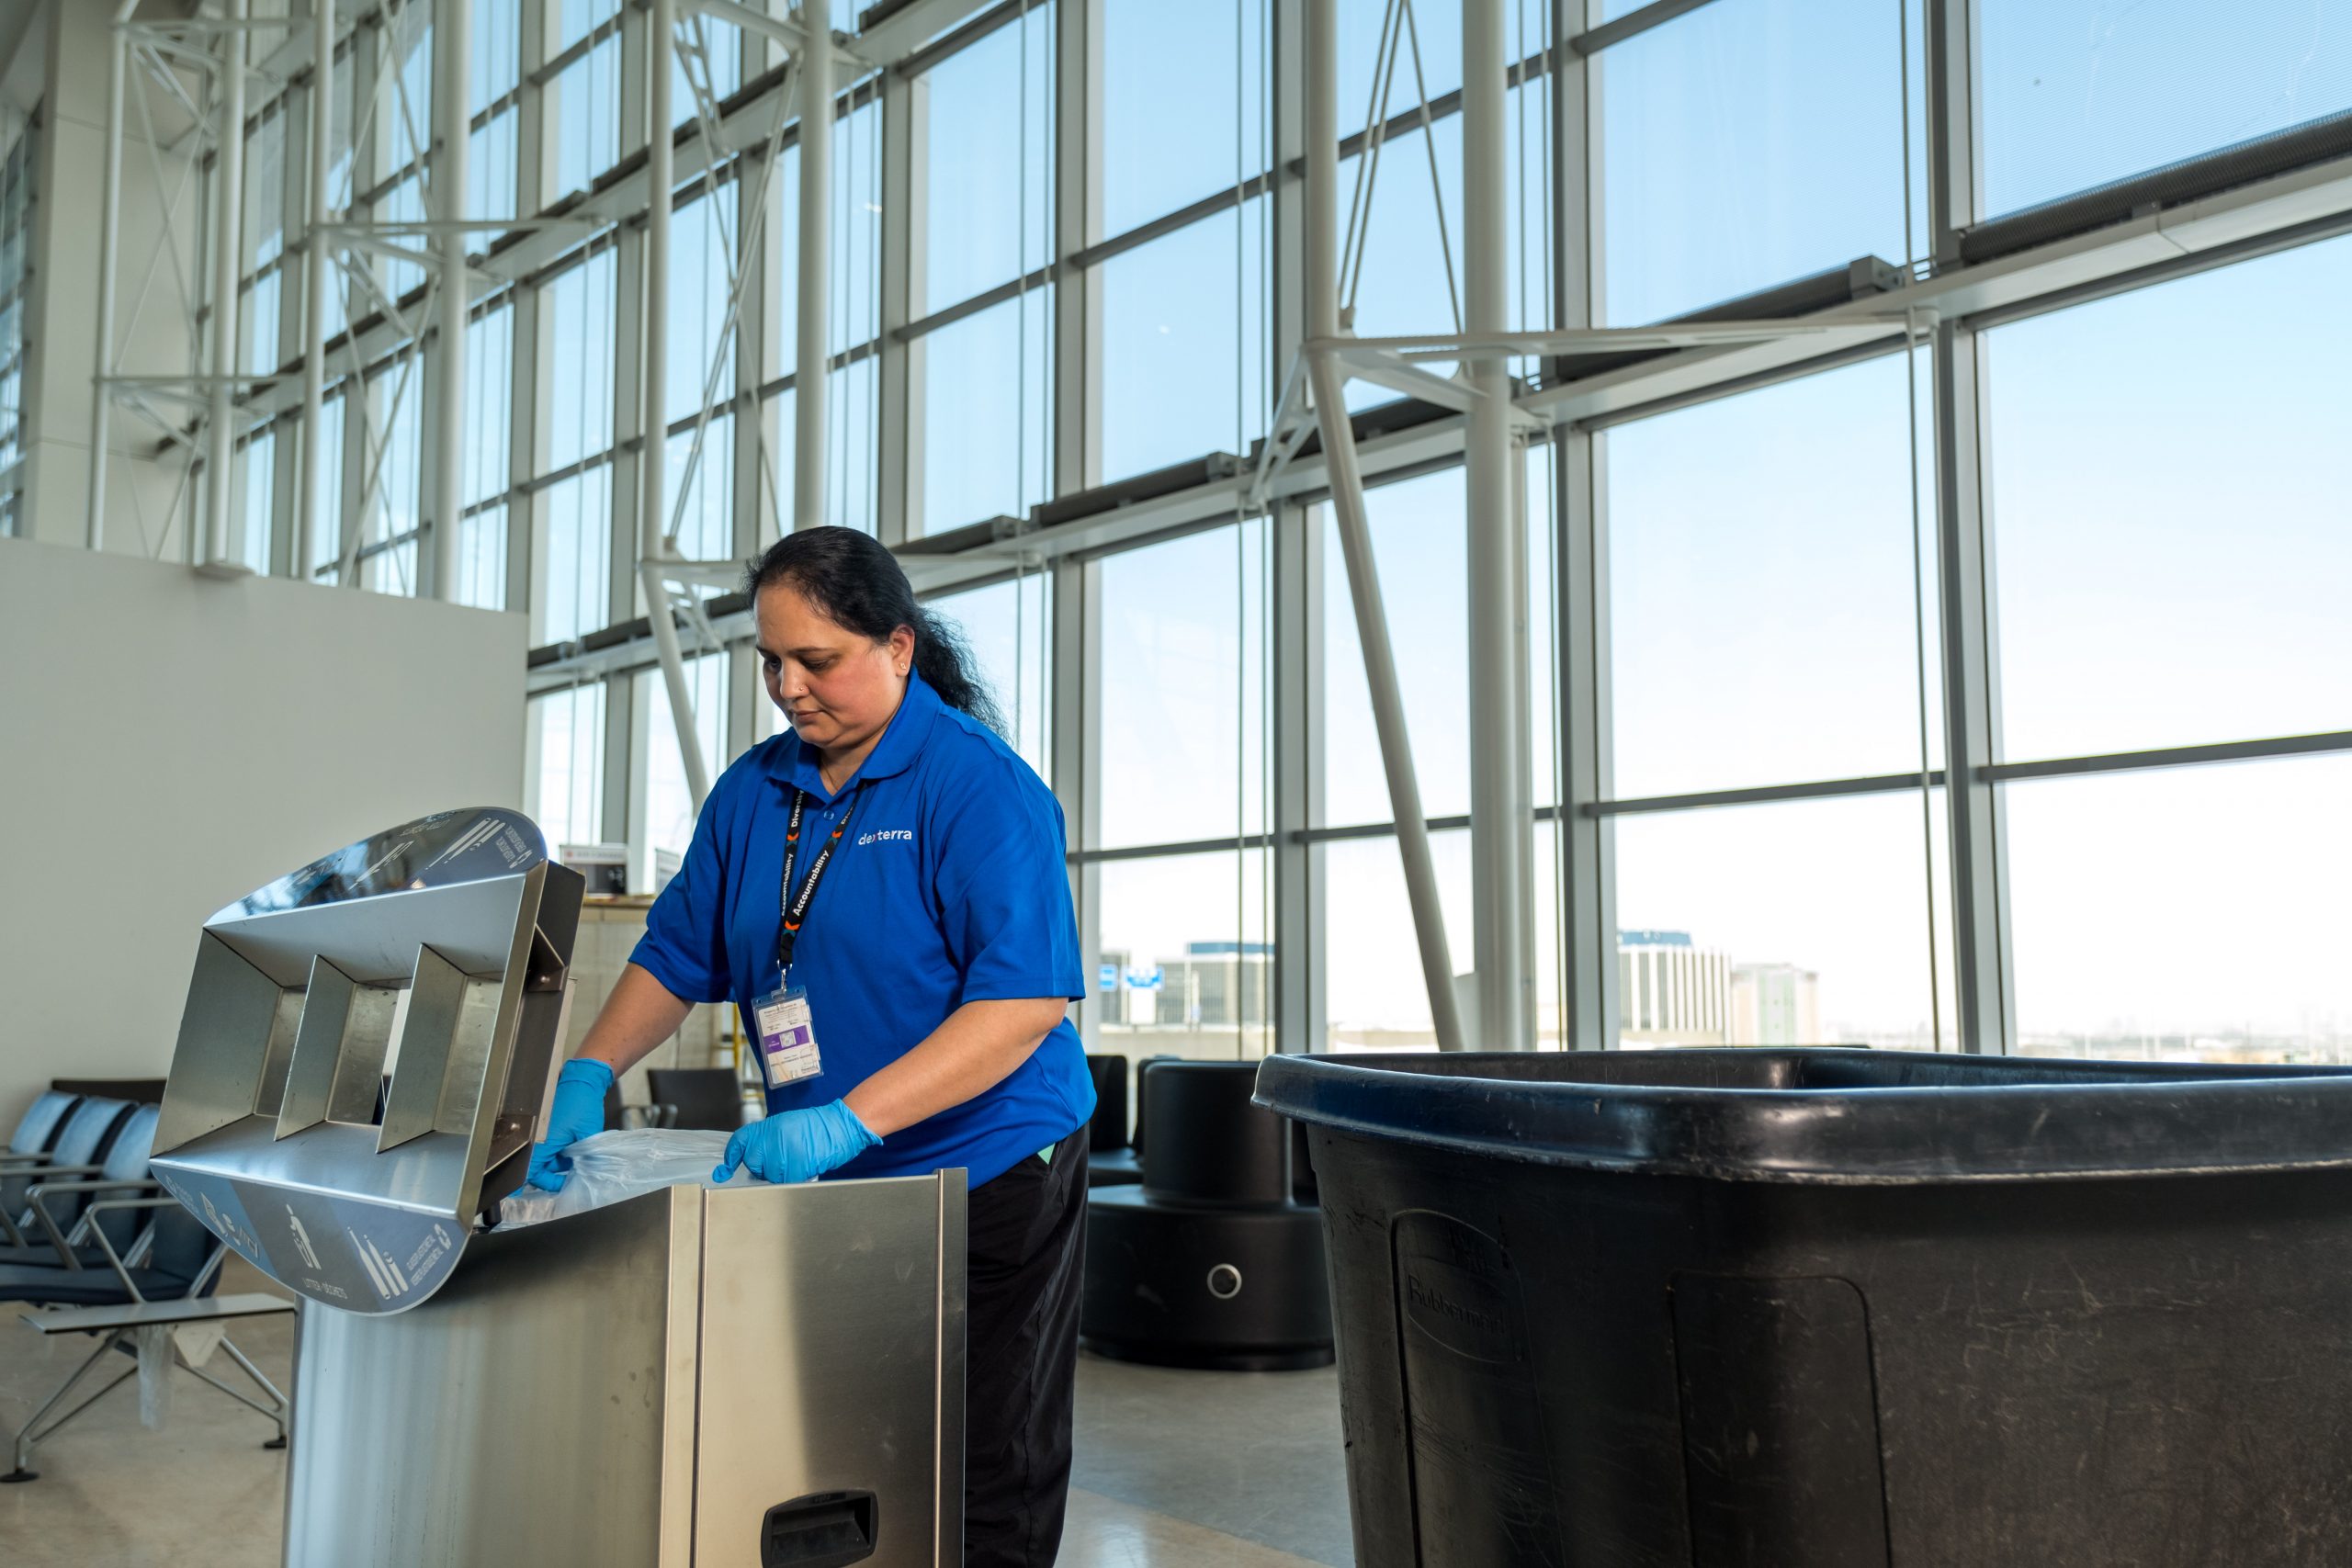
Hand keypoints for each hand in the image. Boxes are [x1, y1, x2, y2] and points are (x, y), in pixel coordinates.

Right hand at [523, 1059, 614, 1191]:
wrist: (582, 1080)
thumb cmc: (582, 1103)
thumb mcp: (588, 1135)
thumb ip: (585, 1156)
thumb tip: (586, 1171)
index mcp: (541, 1143)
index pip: (531, 1173)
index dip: (544, 1182)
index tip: (557, 1187)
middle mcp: (536, 1139)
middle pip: (537, 1168)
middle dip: (553, 1174)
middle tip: (569, 1176)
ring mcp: (540, 1133)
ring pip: (544, 1157)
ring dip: (557, 1162)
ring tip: (575, 1158)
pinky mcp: (545, 1128)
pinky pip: (547, 1147)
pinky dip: (558, 1151)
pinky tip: (571, 1149)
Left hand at [713, 1100, 879, 1184]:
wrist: (840, 1125)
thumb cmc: (816, 1127)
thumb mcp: (785, 1125)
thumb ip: (766, 1139)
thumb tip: (751, 1158)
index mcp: (767, 1126)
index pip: (739, 1142)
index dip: (731, 1158)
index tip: (724, 1171)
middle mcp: (771, 1137)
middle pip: (754, 1164)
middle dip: (765, 1167)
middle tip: (784, 1160)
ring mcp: (783, 1151)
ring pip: (770, 1176)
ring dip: (782, 1174)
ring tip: (799, 1160)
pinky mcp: (796, 1164)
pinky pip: (786, 1181)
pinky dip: (795, 1179)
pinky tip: (805, 1167)